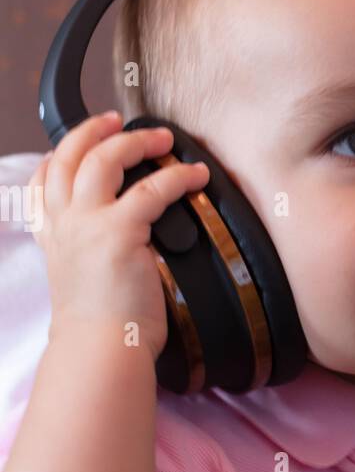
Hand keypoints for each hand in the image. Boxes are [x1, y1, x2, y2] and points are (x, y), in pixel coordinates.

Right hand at [29, 111, 209, 362]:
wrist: (101, 350)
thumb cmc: (100, 328)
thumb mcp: (80, 282)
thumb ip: (89, 254)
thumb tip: (120, 247)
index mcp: (53, 237)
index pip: (42, 182)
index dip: (56, 155)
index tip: (73, 144)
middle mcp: (64, 224)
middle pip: (67, 156)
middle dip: (93, 131)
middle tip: (118, 121)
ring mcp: (88, 224)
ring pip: (104, 158)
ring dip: (135, 141)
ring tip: (163, 138)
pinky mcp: (119, 231)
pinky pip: (152, 188)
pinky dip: (177, 176)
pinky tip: (194, 175)